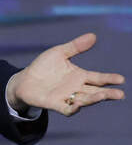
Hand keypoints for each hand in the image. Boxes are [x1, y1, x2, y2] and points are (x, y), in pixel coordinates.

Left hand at [7, 33, 124, 115]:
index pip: (98, 78)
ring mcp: (67, 97)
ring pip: (84, 100)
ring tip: (103, 96)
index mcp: (79, 76)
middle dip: (107, 93)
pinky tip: (78, 104)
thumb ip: (75, 46)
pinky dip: (73, 108)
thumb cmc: (43, 66)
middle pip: (95, 92)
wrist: (24, 80)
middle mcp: (76, 88)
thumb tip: (93, 35)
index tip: (121, 79)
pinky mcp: (55, 104)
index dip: (109, 79)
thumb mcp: (59, 53)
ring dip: (93, 99)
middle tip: (120, 94)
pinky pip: (67, 108)